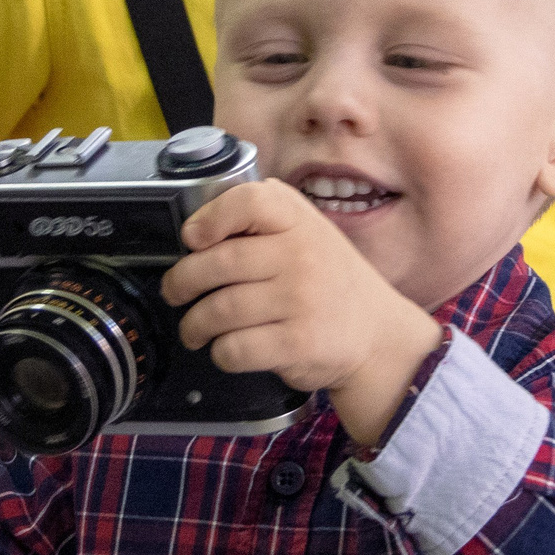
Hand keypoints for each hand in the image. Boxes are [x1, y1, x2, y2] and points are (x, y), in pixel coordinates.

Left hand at [160, 179, 441, 447]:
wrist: (377, 334)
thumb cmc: (329, 282)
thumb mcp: (308, 234)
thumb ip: (263, 221)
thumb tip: (197, 228)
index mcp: (299, 221)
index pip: (247, 202)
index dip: (209, 218)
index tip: (193, 239)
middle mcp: (301, 256)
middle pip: (215, 264)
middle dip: (181, 283)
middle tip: (176, 293)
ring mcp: (300, 301)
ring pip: (217, 311)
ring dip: (194, 325)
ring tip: (195, 328)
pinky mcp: (297, 343)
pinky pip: (233, 348)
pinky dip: (220, 352)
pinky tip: (228, 348)